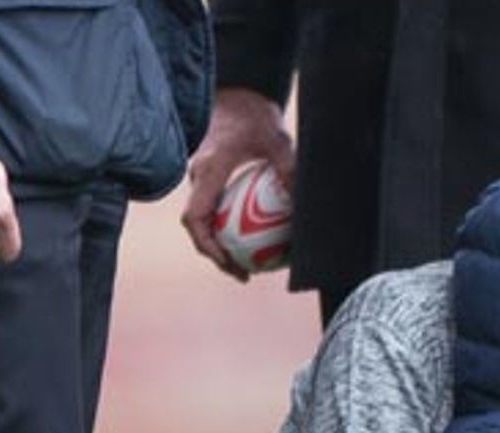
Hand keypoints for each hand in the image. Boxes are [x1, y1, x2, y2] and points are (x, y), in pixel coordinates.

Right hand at [181, 88, 296, 281]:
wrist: (237, 90)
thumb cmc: (255, 114)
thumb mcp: (278, 140)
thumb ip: (288, 170)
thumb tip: (303, 204)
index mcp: (208, 170)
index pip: (196, 217)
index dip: (207, 246)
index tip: (227, 262)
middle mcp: (198, 175)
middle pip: (198, 225)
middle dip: (215, 254)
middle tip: (242, 273)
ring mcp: (201, 174)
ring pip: (205, 217)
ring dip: (221, 242)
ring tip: (248, 263)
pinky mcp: (209, 173)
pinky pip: (214, 205)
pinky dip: (228, 224)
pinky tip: (254, 236)